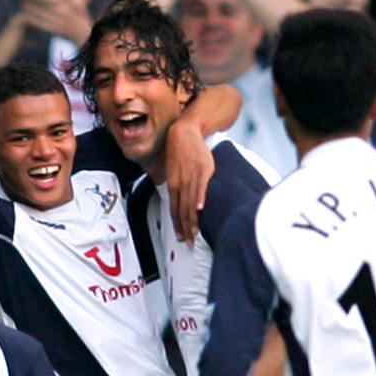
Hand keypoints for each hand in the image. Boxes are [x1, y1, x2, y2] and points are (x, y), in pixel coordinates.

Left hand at [18, 0, 92, 44]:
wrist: (84, 33)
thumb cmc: (79, 13)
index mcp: (66, 1)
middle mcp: (63, 11)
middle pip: (41, 4)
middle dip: (29, 0)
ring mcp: (59, 21)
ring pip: (39, 14)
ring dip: (29, 9)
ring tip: (22, 4)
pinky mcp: (56, 30)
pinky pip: (41, 24)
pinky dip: (33, 20)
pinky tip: (26, 16)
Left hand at [165, 117, 213, 243]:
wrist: (184, 133)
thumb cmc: (180, 152)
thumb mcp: (174, 171)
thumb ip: (177, 186)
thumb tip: (180, 200)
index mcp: (173, 185)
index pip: (175, 210)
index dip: (178, 225)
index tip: (182, 238)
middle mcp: (181, 183)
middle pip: (182, 211)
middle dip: (186, 229)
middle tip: (190, 243)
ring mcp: (191, 177)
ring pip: (191, 203)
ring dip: (193, 220)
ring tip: (196, 233)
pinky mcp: (202, 170)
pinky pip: (201, 187)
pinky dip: (200, 198)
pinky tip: (201, 208)